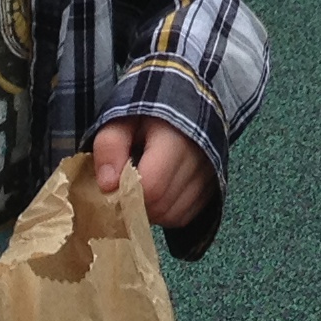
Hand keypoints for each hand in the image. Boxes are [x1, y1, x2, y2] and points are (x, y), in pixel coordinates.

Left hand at [91, 115, 214, 228]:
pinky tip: (157, 195)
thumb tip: (108, 185)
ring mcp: (210, 177)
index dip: (128, 193)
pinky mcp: (213, 188)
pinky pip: (185, 216)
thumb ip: (110, 146)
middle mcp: (199, 161)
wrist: (184, 104)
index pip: (152, 186)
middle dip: (137, 204)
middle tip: (124, 189)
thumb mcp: (122, 119)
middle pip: (162, 205)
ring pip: (173, 215)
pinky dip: (166, 213)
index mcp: (176, 140)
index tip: (115, 185)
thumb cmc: (147, 113)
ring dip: (152, 211)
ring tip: (141, 189)